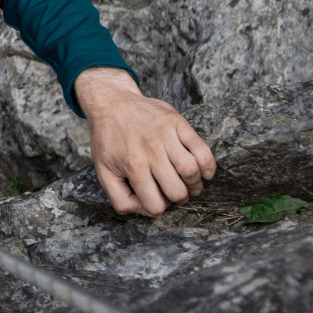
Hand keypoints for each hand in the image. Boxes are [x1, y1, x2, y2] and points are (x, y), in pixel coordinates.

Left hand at [75, 67, 215, 214]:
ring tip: (187, 182)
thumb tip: (139, 209)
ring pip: (192, 171)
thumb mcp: (103, 169)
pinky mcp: (178, 123)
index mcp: (132, 165)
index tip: (156, 197)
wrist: (111, 102)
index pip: (156, 205)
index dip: (158, 207)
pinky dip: (209, 166)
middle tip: (174, 191)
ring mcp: (166, 136)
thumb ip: (118, 196)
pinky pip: (202, 149)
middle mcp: (151, 152)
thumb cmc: (108, 138)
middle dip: (179, 198)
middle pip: (178, 191)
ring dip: (194, 184)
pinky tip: (203, 171)